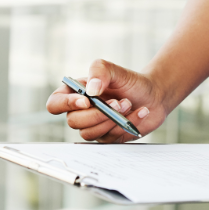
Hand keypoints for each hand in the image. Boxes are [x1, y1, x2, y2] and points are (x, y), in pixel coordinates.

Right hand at [46, 59, 168, 142]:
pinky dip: (125, 125)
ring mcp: (94, 126)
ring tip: (128, 104)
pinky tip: (138, 112)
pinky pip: (109, 139)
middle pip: (74, 121)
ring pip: (90, 133)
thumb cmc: (130, 81)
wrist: (153, 95)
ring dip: (111, 120)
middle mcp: (81, 111)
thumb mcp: (114, 70)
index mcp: (75, 93)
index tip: (86, 100)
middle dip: (98, 113)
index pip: (55, 104)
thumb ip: (100, 71)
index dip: (66, 105)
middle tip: (118, 102)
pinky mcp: (108, 137)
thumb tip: (91, 90)